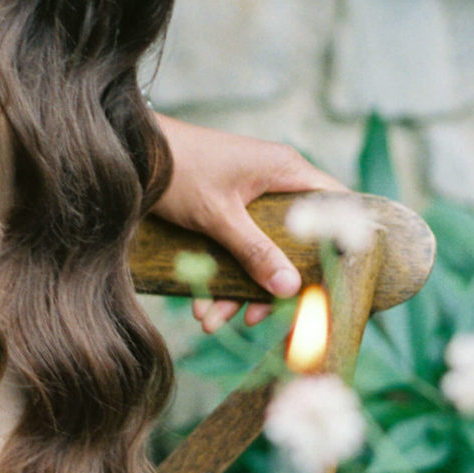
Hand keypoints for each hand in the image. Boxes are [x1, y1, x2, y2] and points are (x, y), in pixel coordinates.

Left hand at [151, 115, 339, 333]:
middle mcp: (276, 182)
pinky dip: (224, 278)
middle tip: (267, 323)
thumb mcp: (217, 215)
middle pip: (299, 244)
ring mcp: (253, 196)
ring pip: (265, 253)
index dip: (348, 246)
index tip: (342, 287)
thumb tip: (291, 289)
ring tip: (212, 322)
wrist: (126, 149)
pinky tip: (202, 308)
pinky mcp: (229, 210)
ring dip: (241, 291)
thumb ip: (255, 251)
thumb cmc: (175, 168)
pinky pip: (239, 249)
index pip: (339, 207)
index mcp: (286, 171)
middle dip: (279, 287)